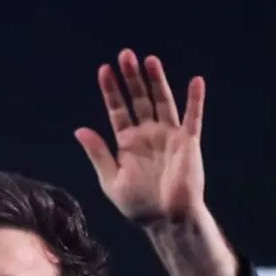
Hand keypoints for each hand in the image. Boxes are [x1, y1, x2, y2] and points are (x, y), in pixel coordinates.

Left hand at [75, 49, 205, 225]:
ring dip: (157, 81)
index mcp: (127, 142)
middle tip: (125, 55)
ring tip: (149, 60)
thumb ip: (97, 153)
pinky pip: (193, 118)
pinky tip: (195, 82)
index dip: (111, 91)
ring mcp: (169, 136)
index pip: (118, 109)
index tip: (104, 70)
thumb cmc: (138, 204)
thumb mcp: (111, 179)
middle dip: (132, 78)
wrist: (166, 220)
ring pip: (163, 102)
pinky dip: (195, 100)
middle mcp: (148, 134)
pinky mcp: (188, 143)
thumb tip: (79, 129)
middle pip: (139, 99)